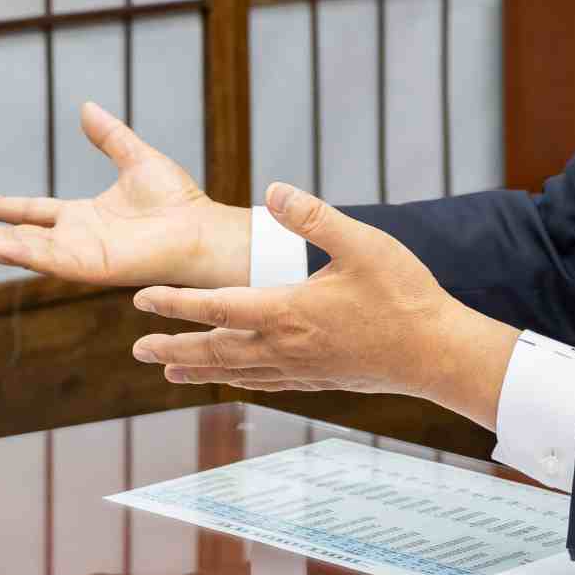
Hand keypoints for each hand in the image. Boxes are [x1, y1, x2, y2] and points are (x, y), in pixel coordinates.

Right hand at [0, 102, 251, 290]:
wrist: (202, 229)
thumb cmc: (179, 202)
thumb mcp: (135, 158)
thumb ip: (109, 136)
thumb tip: (86, 107)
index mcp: (83, 217)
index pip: (31, 212)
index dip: (2, 207)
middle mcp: (75, 239)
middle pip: (17, 237)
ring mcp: (78, 255)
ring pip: (22, 251)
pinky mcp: (87, 266)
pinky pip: (44, 259)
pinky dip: (15, 251)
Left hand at [130, 184, 520, 427]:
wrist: (438, 353)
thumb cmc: (403, 295)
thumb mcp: (361, 243)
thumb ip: (313, 216)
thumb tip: (271, 190)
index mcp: (287, 312)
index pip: (216, 308)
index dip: (175, 304)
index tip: (140, 300)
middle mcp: (286, 348)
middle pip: (215, 350)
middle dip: (173, 347)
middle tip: (137, 350)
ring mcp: (301, 370)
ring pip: (236, 372)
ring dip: (198, 369)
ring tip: (167, 371)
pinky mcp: (318, 382)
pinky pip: (264, 383)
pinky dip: (237, 380)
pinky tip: (230, 378)